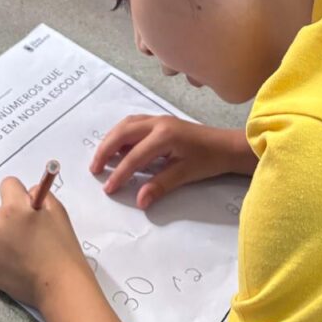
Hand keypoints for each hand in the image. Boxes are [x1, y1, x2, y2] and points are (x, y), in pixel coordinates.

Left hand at [0, 176, 88, 308]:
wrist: (60, 285)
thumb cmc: (62, 246)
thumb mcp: (58, 211)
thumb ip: (41, 195)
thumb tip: (29, 194)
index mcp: (12, 208)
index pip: (8, 185)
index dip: (21, 194)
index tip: (30, 206)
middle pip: (1, 212)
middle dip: (15, 217)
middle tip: (35, 233)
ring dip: (8, 237)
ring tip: (30, 252)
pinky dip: (6, 257)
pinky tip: (23, 265)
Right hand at [91, 116, 254, 208]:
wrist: (226, 146)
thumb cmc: (208, 160)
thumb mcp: (185, 174)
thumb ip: (160, 185)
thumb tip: (139, 201)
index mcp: (164, 136)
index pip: (134, 156)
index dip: (120, 173)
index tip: (108, 189)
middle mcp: (157, 123)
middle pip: (123, 132)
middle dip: (106, 150)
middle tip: (95, 169)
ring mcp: (158, 119)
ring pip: (126, 124)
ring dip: (111, 139)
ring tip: (102, 158)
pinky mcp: (160, 121)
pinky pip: (134, 124)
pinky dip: (121, 134)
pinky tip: (119, 147)